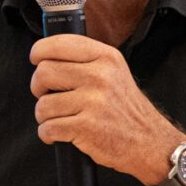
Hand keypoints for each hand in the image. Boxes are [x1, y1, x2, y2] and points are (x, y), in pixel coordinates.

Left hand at [29, 34, 185, 178]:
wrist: (149, 142)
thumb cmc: (124, 108)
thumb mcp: (114, 71)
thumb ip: (85, 60)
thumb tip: (45, 55)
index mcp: (106, 57)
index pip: (58, 43)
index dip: (39, 52)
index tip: (37, 60)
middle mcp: (100, 76)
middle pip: (44, 72)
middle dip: (38, 87)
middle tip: (48, 95)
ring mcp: (94, 102)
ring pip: (43, 104)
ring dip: (44, 115)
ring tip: (60, 118)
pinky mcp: (86, 127)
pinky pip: (48, 128)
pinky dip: (48, 134)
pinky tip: (61, 133)